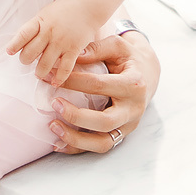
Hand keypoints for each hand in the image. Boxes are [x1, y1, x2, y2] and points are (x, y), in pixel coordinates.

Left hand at [7, 0, 97, 86]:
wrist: (86, 8)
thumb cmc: (62, 12)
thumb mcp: (45, 13)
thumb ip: (34, 27)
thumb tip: (19, 43)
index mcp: (40, 22)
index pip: (23, 34)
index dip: (14, 44)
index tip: (9, 52)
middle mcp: (50, 32)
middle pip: (31, 52)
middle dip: (25, 60)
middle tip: (27, 61)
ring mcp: (62, 42)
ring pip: (45, 64)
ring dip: (39, 72)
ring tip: (39, 73)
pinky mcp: (74, 49)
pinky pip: (64, 68)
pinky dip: (59, 78)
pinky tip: (55, 82)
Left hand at [49, 30, 155, 153]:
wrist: (147, 76)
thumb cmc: (128, 59)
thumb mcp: (117, 46)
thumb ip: (97, 49)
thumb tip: (74, 55)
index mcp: (133, 84)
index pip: (98, 85)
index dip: (71, 81)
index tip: (48, 77)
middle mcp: (133, 109)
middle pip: (104, 121)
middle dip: (76, 116)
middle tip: (54, 103)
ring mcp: (128, 125)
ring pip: (102, 142)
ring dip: (75, 138)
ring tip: (53, 127)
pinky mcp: (121, 135)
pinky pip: (99, 147)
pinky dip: (77, 148)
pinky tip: (58, 143)